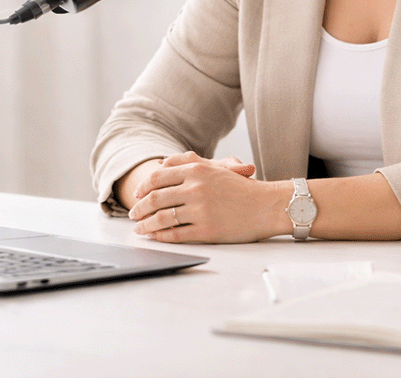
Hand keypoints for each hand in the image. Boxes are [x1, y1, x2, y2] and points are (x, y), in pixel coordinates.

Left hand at [127, 151, 286, 243]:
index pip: (157, 177)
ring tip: (139, 228)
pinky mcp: (206, 230)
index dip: (143, 188)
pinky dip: (160, 237)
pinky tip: (155, 237)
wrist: (267, 205)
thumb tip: (160, 166)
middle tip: (133, 214)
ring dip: (146, 225)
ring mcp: (200, 210)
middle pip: (155, 199)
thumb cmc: (244, 188)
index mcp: (197, 170)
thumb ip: (189, 164)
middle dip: (139, 208)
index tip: (137, 195)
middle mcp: (196, 188)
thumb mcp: (216, 168)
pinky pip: (175, 235)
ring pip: (161, 218)